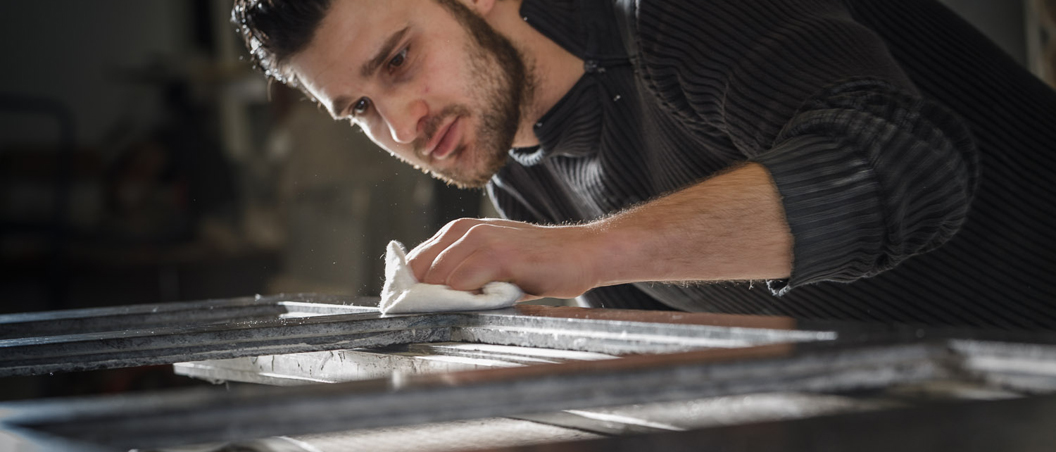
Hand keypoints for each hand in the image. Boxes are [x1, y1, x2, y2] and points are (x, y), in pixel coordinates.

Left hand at [406, 218, 602, 299]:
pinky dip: (464, 298)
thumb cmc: (536, 264)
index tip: (414, 310)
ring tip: (467, 310)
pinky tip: (481, 304)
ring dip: (445, 300)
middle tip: (441, 317)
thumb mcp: (491, 264)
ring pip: (440, 276)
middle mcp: (467, 231)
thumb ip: (461, 274)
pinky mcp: (501, 255)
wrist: (580, 253)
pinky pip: (464, 280)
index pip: (415, 261)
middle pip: (422, 271)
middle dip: (425, 298)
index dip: (411, 289)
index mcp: (459, 231)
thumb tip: (427, 300)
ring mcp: (484, 240)